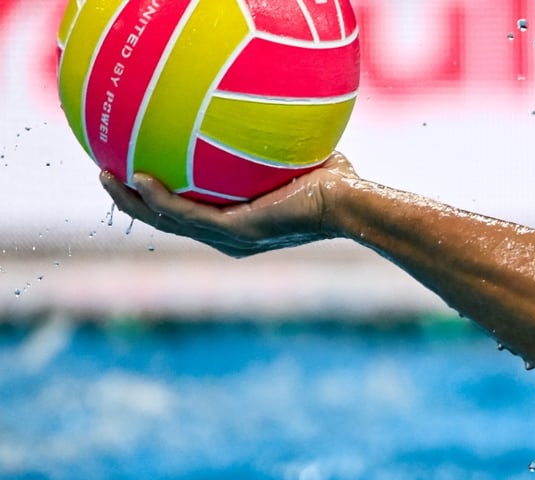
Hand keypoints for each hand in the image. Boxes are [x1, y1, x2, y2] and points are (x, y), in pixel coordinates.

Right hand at [99, 153, 357, 257]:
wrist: (349, 203)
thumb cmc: (336, 182)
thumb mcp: (294, 156)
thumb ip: (269, 141)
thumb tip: (258, 107)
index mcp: (240, 224)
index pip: (191, 214)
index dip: (159, 199)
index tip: (134, 174)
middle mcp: (231, 237)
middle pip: (167, 222)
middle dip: (134, 201)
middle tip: (107, 175)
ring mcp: (231, 238)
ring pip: (167, 222)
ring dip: (135, 201)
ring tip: (107, 176)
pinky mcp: (236, 232)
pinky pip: (187, 214)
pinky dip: (161, 199)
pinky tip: (139, 178)